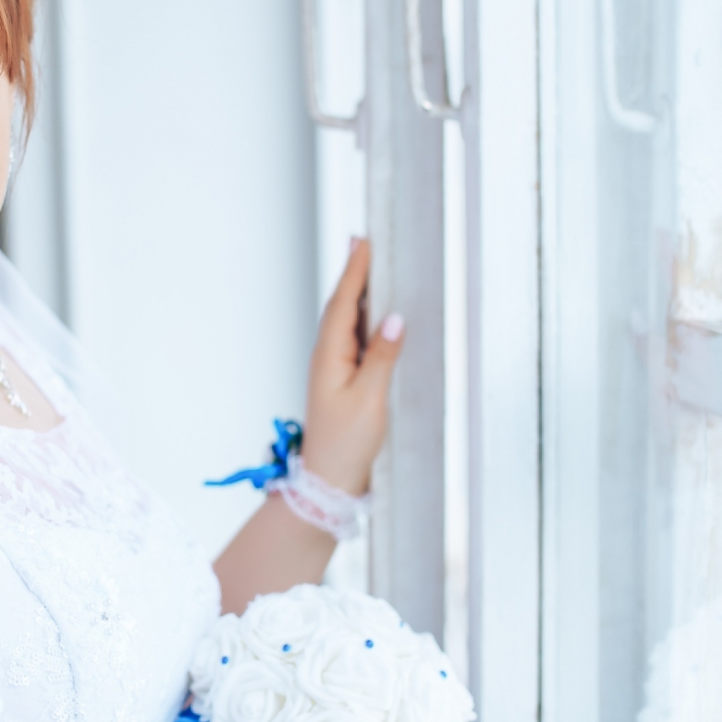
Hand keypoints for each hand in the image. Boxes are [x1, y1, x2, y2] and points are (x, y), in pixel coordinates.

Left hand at [301, 238, 403, 495]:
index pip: (344, 304)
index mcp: (329, 356)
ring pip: (346, 322)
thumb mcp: (370, 399)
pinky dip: (362, 320)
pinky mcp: (341, 381)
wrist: (326, 479)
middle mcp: (327, 356)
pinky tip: (373, 315)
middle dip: (353, 275)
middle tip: (363, 242)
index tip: (362, 242)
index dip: (354, 272)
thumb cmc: (346, 443)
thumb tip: (394, 318)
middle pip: (342, 307)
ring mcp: (332, 369)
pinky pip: (352, 340)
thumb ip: (382, 357)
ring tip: (369, 266)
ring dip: (358, 294)